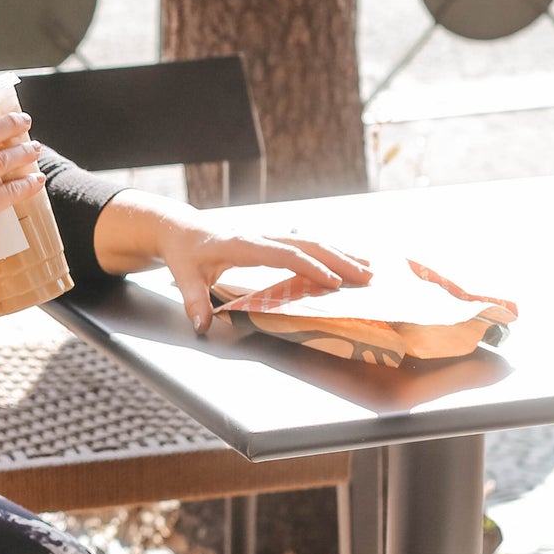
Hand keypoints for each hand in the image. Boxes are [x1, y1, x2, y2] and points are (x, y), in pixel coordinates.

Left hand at [159, 217, 372, 335]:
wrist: (183, 229)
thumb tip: (201, 325)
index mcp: (243, 244)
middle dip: (339, 261)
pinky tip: (350, 261)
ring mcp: (270, 236)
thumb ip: (193, 301)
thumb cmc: (185, 253)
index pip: (284, 254)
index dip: (310, 268)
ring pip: (312, 242)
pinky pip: (307, 245)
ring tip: (370, 269)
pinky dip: (331, 253)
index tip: (333, 283)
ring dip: (342, 255)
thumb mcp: (182, 277)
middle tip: (366, 278)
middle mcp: (261, 236)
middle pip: (308, 245)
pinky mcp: (274, 240)